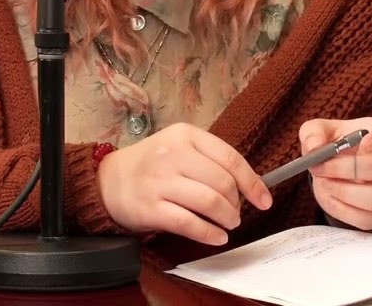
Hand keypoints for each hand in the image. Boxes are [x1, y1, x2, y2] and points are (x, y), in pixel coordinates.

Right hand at [96, 123, 272, 245]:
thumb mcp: (179, 147)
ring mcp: (160, 181)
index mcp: (186, 135)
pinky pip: (189, 223)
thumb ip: (210, 159)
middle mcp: (173, 155)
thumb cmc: (151, 165)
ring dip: (226, 218)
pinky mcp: (150, 207)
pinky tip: (217, 237)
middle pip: (223, 182)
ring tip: (228, 224)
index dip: (252, 182)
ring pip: (209, 202)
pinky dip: (209, 234)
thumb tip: (249, 185)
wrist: (107, 180)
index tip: (264, 200)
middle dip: (237, 203)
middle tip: (236, 213)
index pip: (231, 158)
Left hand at [299, 117, 371, 230]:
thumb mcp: (321, 130)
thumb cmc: (334, 145)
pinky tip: (330, 194)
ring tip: (324, 181)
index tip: (365, 143)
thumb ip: (313, 132)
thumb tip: (314, 147)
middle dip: (342, 168)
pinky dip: (339, 208)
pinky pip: (363, 218)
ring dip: (341, 190)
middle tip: (318, 166)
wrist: (335, 169)